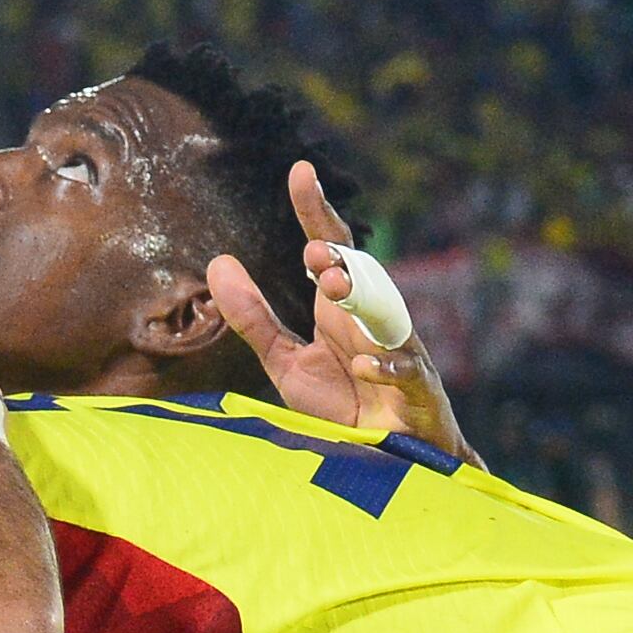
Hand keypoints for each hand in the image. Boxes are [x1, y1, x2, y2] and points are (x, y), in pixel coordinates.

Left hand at [202, 162, 474, 458]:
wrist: (385, 460)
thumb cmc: (341, 405)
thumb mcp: (285, 360)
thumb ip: (252, 317)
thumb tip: (217, 263)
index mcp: (340, 308)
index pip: (330, 249)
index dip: (315, 211)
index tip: (300, 172)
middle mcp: (371, 320)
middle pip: (360, 273)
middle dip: (338, 258)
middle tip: (311, 254)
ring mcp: (398, 352)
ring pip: (386, 312)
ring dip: (360, 296)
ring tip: (331, 283)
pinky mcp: (416, 390)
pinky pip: (406, 371)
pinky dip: (385, 367)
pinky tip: (362, 367)